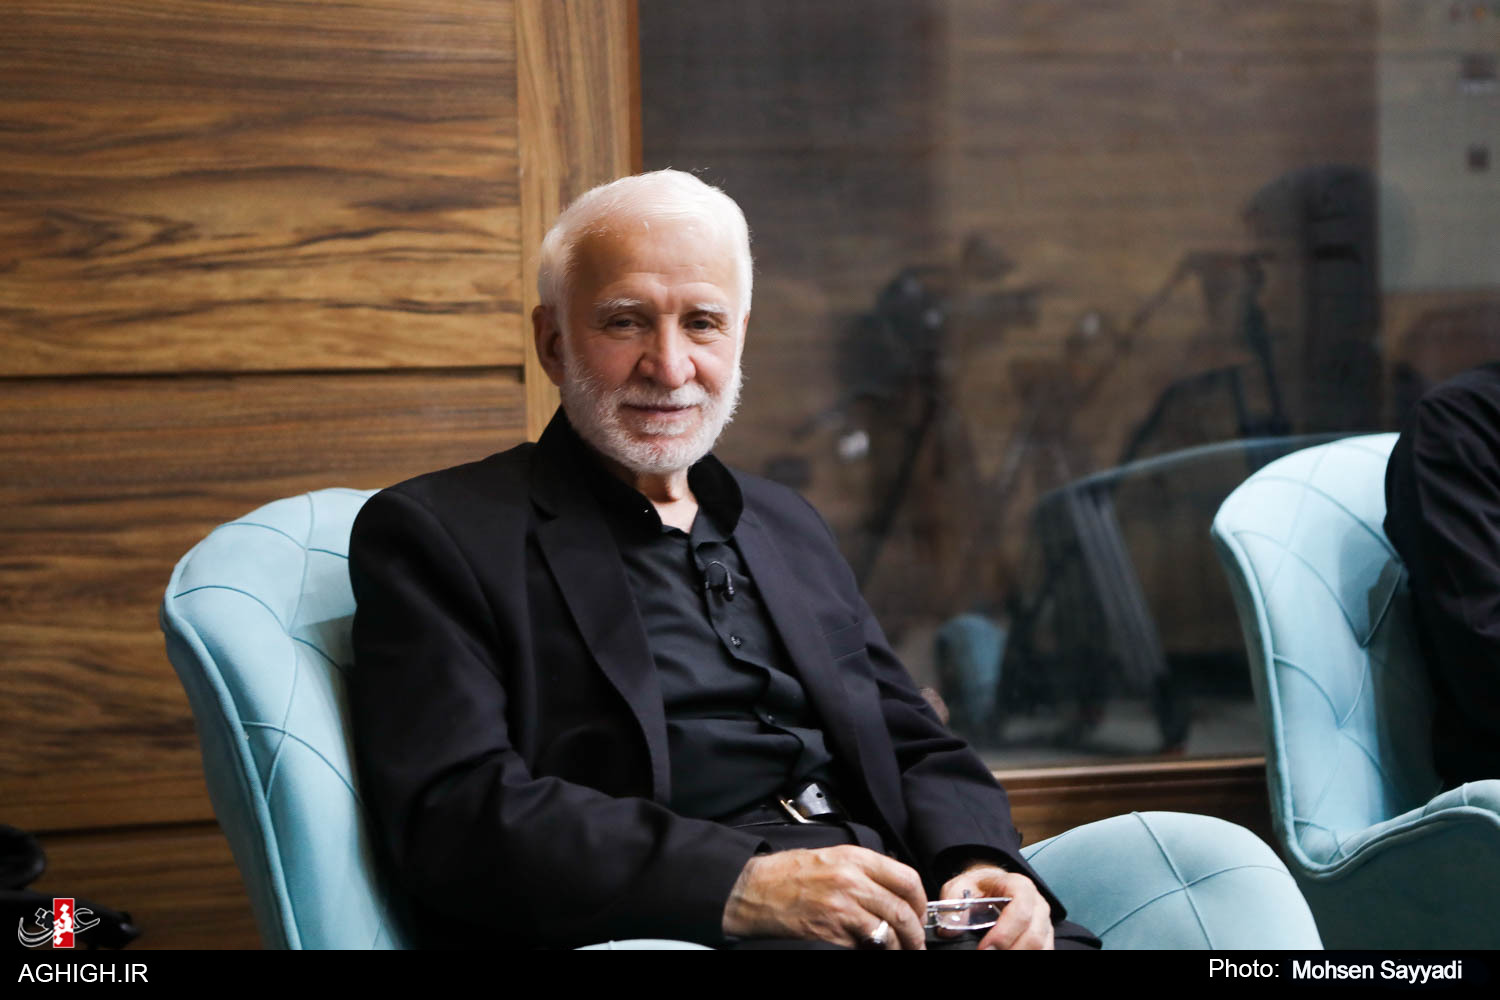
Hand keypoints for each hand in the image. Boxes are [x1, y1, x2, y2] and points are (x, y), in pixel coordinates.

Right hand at [723, 846, 927, 948]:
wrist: (754, 889)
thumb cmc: (787, 874)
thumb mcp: (831, 858)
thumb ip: (863, 871)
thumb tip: (891, 892)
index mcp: (855, 857)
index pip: (906, 878)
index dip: (920, 901)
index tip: (919, 913)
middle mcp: (852, 879)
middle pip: (902, 908)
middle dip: (915, 931)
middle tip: (916, 941)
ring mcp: (842, 904)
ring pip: (889, 930)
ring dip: (900, 945)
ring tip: (901, 950)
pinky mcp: (831, 927)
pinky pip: (866, 942)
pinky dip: (875, 949)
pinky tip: (875, 950)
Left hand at [939, 864, 1053, 949]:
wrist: (990, 884)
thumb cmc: (978, 885)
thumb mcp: (959, 887)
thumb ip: (952, 905)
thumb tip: (948, 930)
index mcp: (1019, 886)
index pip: (1021, 910)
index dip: (1004, 933)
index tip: (984, 948)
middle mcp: (1038, 904)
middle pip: (1033, 936)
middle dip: (1009, 951)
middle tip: (985, 956)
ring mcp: (1045, 922)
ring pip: (1040, 948)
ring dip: (1018, 955)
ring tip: (994, 957)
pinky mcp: (1045, 938)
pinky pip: (1044, 952)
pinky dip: (1027, 955)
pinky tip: (1006, 956)